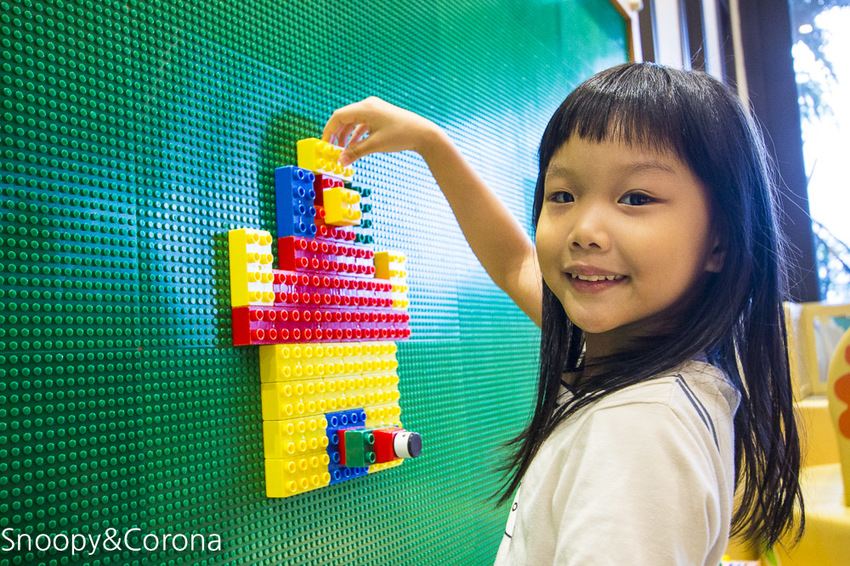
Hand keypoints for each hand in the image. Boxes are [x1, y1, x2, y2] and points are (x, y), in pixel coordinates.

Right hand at [322, 97, 440, 166]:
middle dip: (336, 133)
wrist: (423, 133)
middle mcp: (368, 105)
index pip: (338, 117)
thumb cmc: (401, 136)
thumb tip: (340, 161)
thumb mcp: (375, 145)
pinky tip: (354, 146)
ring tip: (342, 150)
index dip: (329, 131)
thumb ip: (355, 152)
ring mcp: (375, 109)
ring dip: (346, 135)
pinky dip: (356, 134)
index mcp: (365, 108)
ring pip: (353, 121)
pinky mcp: (380, 115)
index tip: (325, 144)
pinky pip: (362, 123)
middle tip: (331, 148)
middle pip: (344, 118)